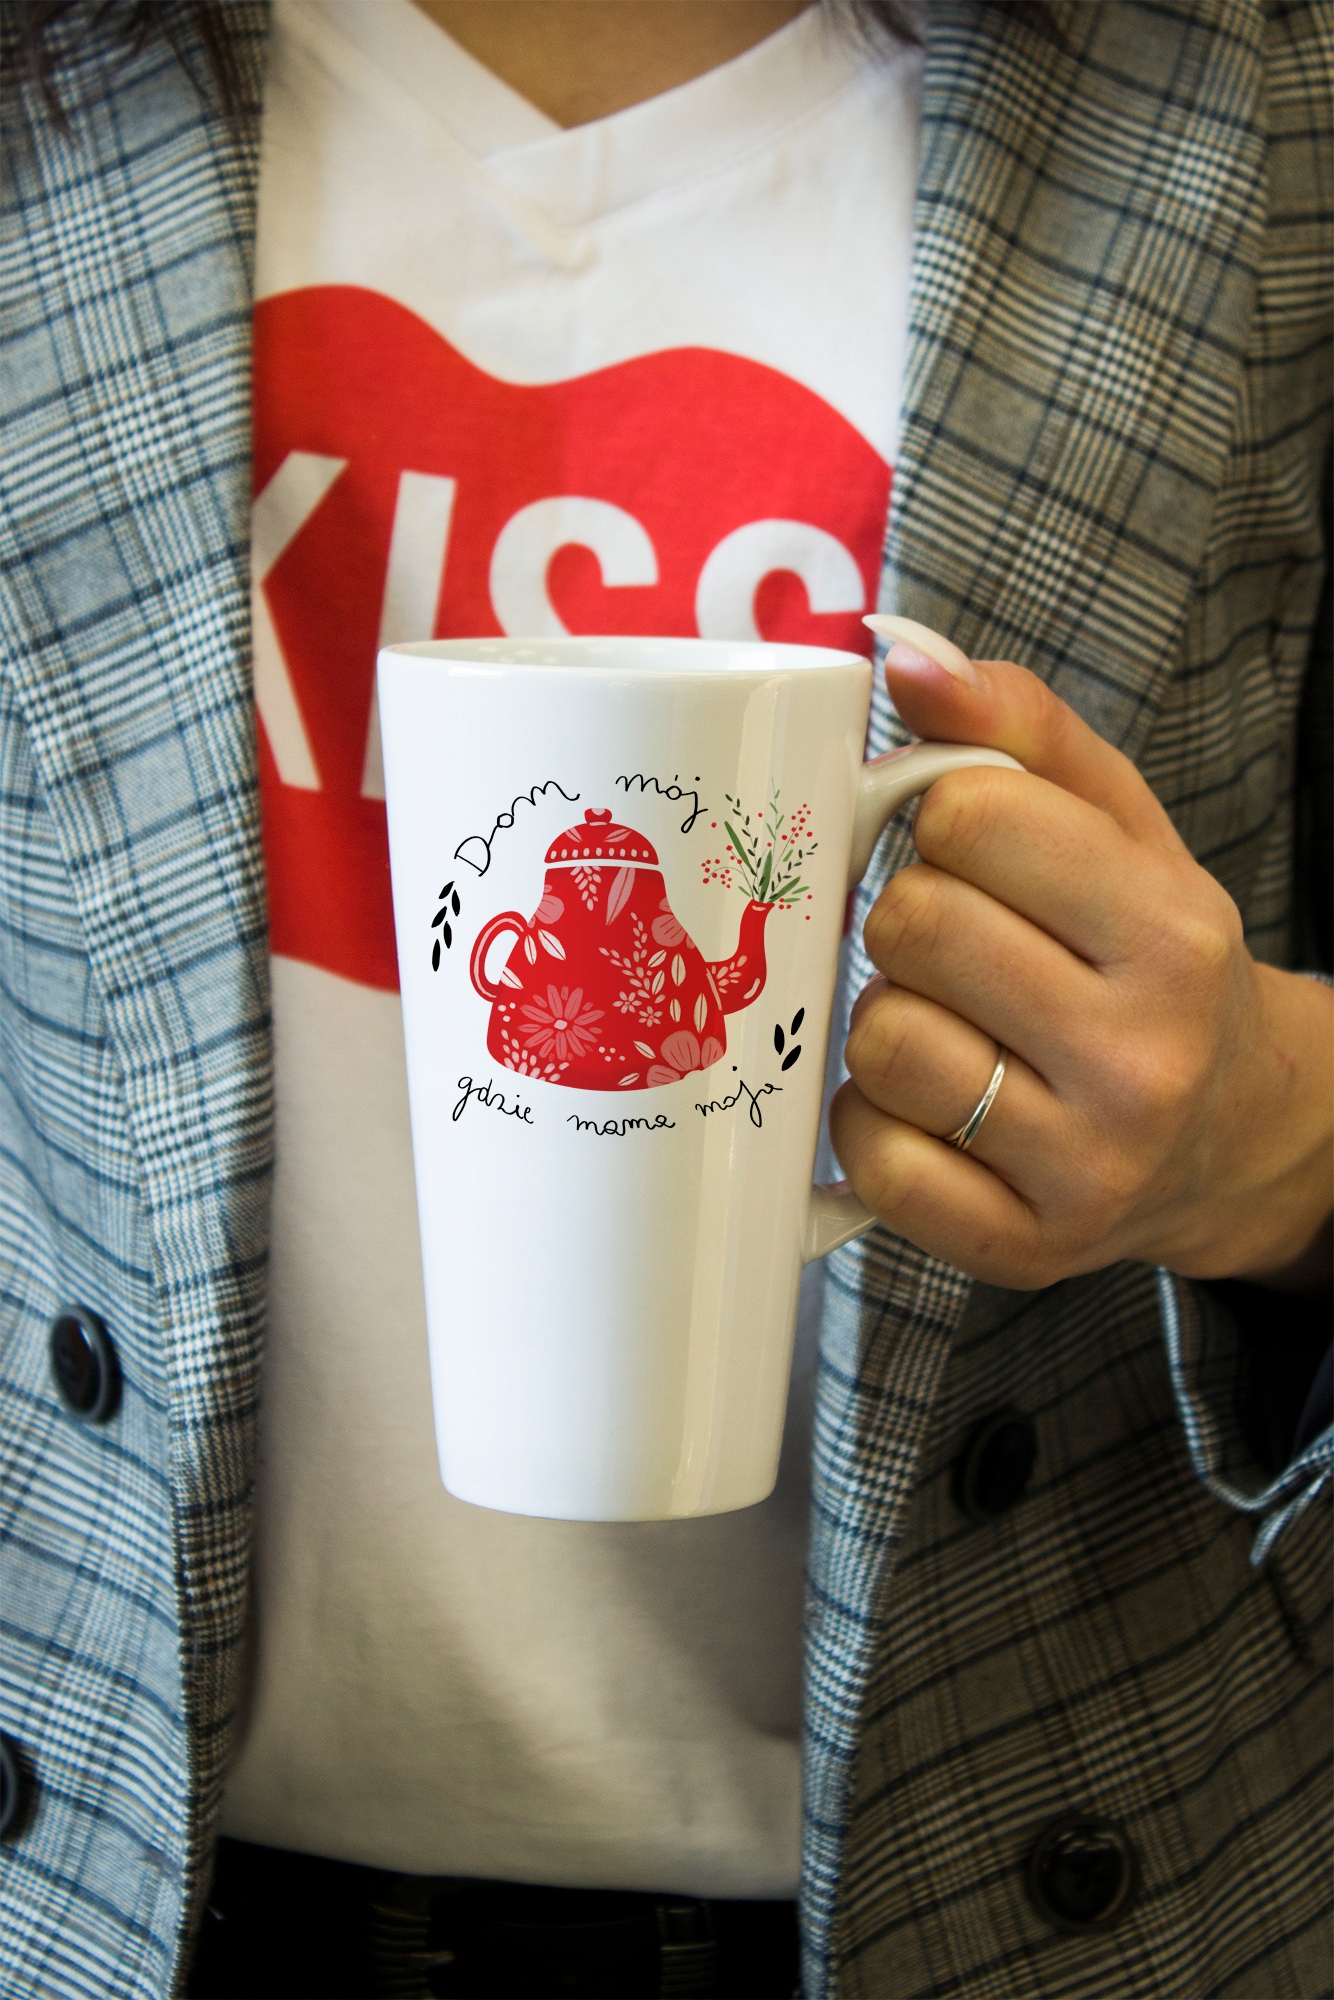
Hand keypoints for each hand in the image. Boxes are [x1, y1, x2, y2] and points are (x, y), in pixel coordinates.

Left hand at [830, 621, 1333, 1293]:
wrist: (1226, 1137)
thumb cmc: (1145, 964)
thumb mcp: (1121, 829)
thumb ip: (1018, 728)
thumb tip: (900, 656)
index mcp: (1174, 934)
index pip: (968, 815)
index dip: (939, 819)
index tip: (965, 850)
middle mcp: (1143, 1059)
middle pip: (911, 926)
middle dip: (908, 919)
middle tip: (952, 946)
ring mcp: (1084, 1168)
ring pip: (881, 1042)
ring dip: (885, 1020)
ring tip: (947, 1024)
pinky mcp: (1020, 1248)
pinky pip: (870, 1156)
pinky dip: (872, 1120)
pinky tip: (926, 1105)